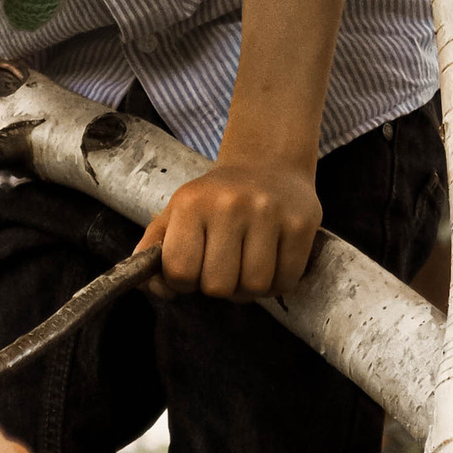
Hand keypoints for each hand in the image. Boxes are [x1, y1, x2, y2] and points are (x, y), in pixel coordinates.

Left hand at [142, 157, 323, 299]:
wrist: (267, 163)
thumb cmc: (217, 197)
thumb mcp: (177, 211)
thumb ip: (154, 249)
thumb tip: (151, 287)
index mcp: (192, 203)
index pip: (180, 271)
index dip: (183, 283)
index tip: (193, 270)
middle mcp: (230, 205)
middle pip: (218, 286)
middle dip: (219, 286)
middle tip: (224, 267)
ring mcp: (269, 213)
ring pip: (254, 288)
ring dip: (249, 289)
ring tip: (247, 267)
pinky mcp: (301, 224)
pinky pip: (285, 281)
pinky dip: (276, 284)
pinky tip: (270, 263)